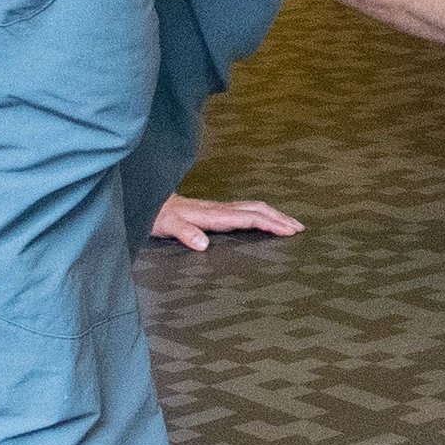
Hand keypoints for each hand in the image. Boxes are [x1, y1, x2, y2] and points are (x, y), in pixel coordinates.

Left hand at [146, 192, 299, 247]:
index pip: (249, 217)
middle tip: (300, 228)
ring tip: (289, 224)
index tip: (290, 231)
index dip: (271, 224)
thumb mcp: (166, 226)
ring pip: (252, 208)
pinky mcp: (212, 211)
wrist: (144, 200)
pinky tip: (262, 221)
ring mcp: (216, 208)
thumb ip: (184, 233)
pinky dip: (260, 214)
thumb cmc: (155, 216)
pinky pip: (243, 210)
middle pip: (257, 209)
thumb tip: (204, 244)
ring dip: (273, 214)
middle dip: (280, 218)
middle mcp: (218, 209)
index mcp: (212, 214)